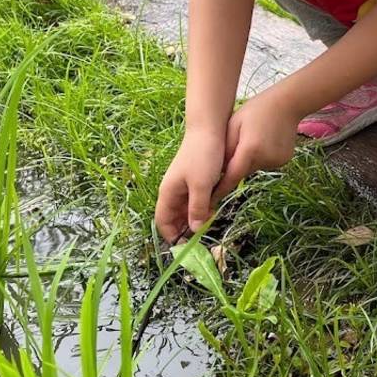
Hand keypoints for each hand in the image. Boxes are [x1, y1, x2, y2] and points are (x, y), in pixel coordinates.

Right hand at [154, 127, 226, 243]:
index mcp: (168, 192)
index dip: (171, 235)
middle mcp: (172, 191)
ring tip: (208, 225)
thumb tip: (194, 230)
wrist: (210, 130)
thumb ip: (197, 208)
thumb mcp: (202, 185)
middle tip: (201, 239)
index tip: (186, 246)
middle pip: (174, 218)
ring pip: (186, 210)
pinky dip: (202, 208)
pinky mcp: (195, 180)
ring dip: (195, 219)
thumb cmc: (203, 156)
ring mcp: (183, 185)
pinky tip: (213, 211)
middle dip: (185, 230)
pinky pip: (195, 200)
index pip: (162, 221)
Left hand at [213, 90, 301, 202]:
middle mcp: (264, 159)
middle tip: (234, 148)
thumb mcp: (234, 125)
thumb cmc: (256, 110)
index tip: (209, 201)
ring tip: (253, 139)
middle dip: (235, 166)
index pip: (231, 177)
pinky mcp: (284, 161)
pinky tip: (264, 141)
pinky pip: (265, 164)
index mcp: (250, 149)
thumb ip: (226, 149)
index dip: (219, 190)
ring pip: (254, 168)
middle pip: (242, 171)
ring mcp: (276, 161)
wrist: (288, 103)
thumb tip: (218, 170)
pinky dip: (261, 158)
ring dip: (248, 160)